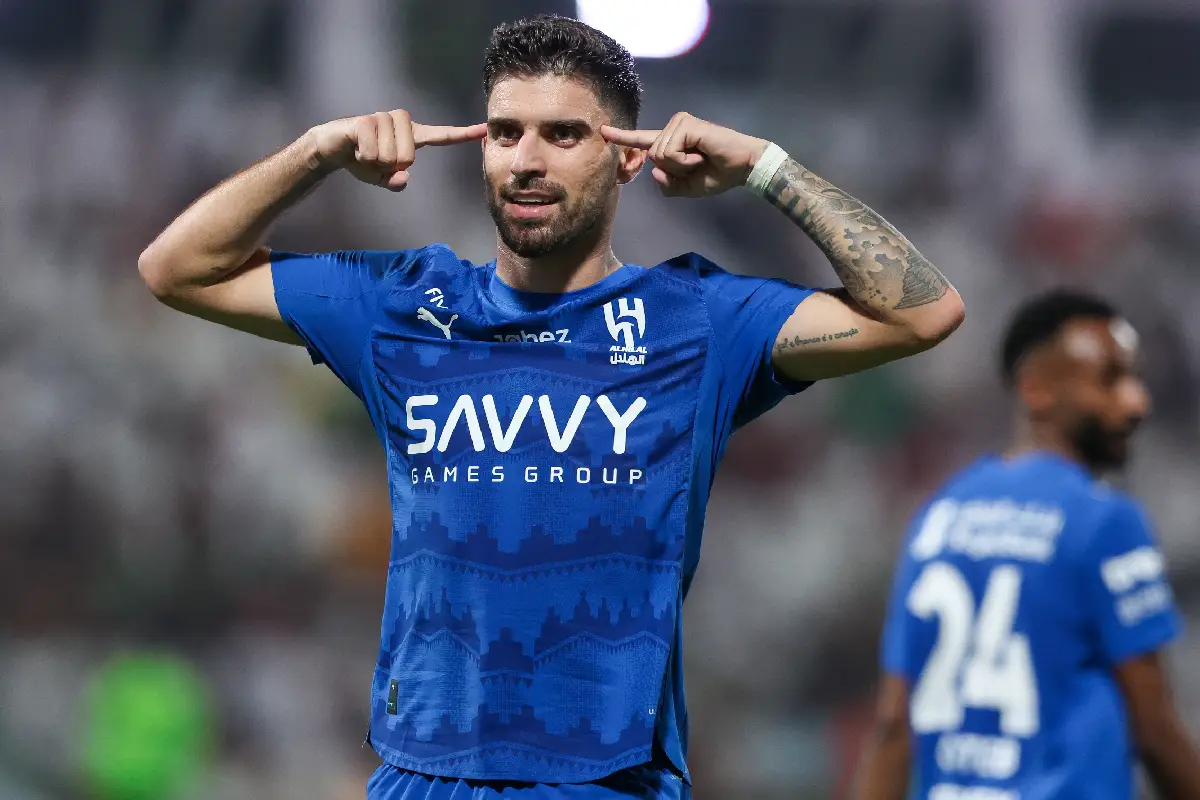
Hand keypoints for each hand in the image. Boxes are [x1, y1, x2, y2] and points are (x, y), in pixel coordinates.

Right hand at [306, 110, 485, 191]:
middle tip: (375, 159)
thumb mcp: (382, 177)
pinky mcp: (366, 121)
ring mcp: (383, 119)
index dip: (462, 134)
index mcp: (411, 136)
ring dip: (374, 162)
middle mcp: (401, 123)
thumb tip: (402, 178)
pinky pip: (373, 150)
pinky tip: (356, 149)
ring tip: (365, 152)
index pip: (441, 135)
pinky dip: (363, 157)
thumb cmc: (362, 160)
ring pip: (391, 155)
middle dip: (391, 166)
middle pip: (410, 157)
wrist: (331, 148)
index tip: (484, 129)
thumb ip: (395, 182)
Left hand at [601, 113, 769, 196]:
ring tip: (701, 159)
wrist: (742, 168)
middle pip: (652, 156)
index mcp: (670, 142)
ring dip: (681, 166)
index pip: (642, 140)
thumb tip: (655, 169)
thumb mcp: (686, 187)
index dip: (622, 137)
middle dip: (674, 170)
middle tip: (697, 165)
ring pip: (659, 155)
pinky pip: (669, 152)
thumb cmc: (718, 174)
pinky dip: (685, 161)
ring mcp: (678, 123)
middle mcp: (672, 128)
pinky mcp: (685, 123)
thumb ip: (667, 184)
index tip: (603, 131)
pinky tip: (701, 155)